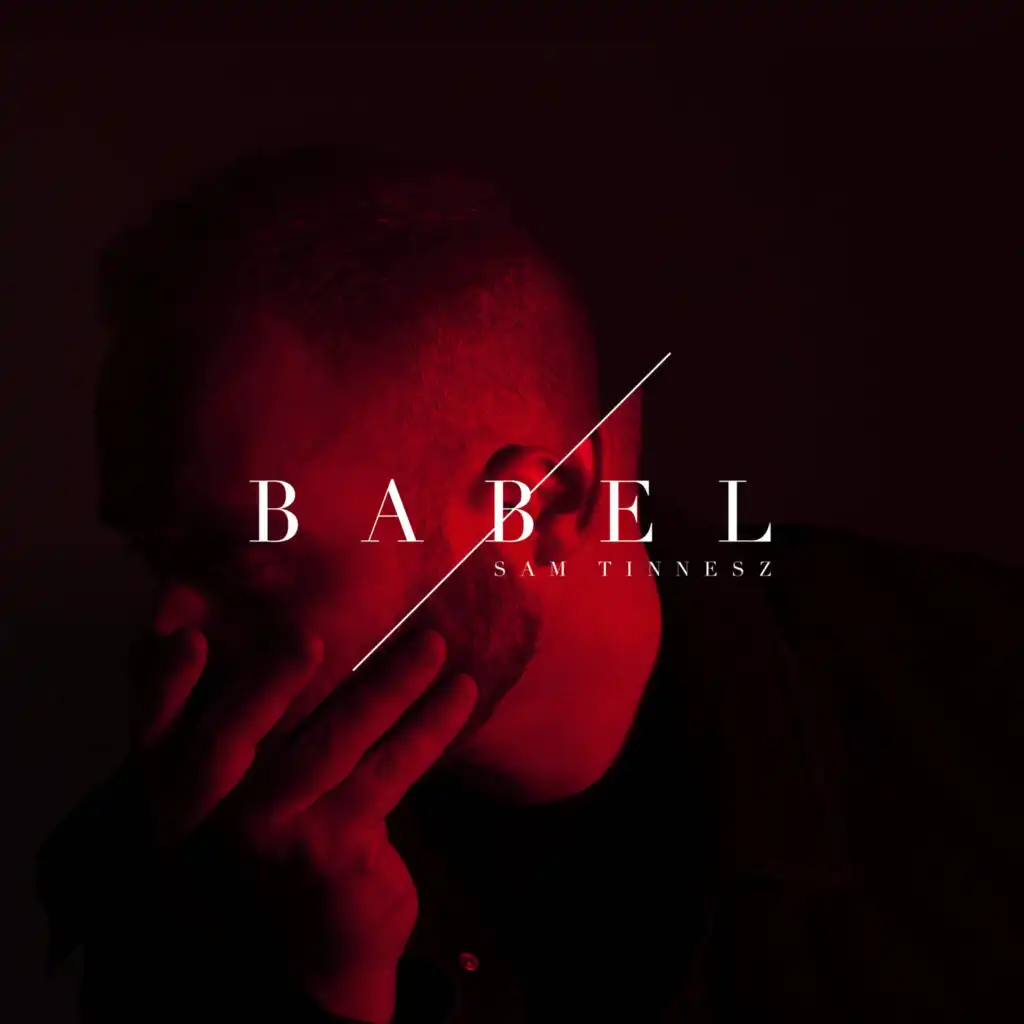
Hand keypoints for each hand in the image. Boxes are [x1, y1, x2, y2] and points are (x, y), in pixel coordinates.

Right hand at [132, 626, 476, 1021]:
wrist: (310, 955)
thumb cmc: (280, 849)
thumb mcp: (248, 797)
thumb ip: (251, 733)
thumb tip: (300, 640)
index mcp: (181, 793)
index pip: (155, 735)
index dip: (165, 688)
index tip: (189, 637)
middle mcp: (209, 818)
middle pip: (227, 739)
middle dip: (267, 683)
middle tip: (309, 637)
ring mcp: (270, 834)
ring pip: (330, 741)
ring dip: (388, 683)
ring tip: (433, 643)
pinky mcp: (332, 847)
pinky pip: (389, 768)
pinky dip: (429, 724)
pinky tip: (460, 693)